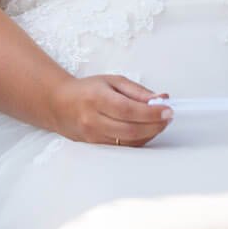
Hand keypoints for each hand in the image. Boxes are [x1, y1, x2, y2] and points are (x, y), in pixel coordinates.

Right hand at [51, 75, 171, 145]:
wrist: (59, 104)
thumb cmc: (87, 90)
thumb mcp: (112, 81)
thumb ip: (137, 91)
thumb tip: (161, 99)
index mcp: (96, 98)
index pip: (128, 110)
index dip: (151, 113)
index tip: (168, 110)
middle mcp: (92, 119)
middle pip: (130, 130)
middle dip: (155, 125)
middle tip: (167, 117)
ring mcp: (93, 135)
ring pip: (129, 142)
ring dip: (150, 133)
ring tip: (159, 122)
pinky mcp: (96, 146)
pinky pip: (124, 147)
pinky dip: (140, 140)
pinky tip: (146, 130)